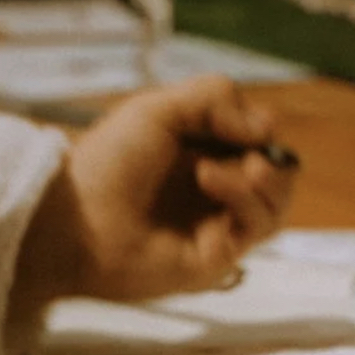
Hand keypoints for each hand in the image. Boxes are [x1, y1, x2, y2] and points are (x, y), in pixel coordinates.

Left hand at [15, 75, 296, 312]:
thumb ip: (215, 98)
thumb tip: (266, 128)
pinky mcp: (220, 255)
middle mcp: (215, 188)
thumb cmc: (108, 161)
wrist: (75, 219)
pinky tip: (209, 179)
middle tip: (245, 146)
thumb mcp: (158, 109)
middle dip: (270, 153)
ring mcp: (219, 223)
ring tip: (214, 169)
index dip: (258, 125)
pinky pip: (260, 224)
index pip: (259, 137)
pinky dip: (244, 195)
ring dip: (261, 175)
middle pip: (279, 170)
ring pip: (278, 199)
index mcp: (202, 151)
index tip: (240, 120)